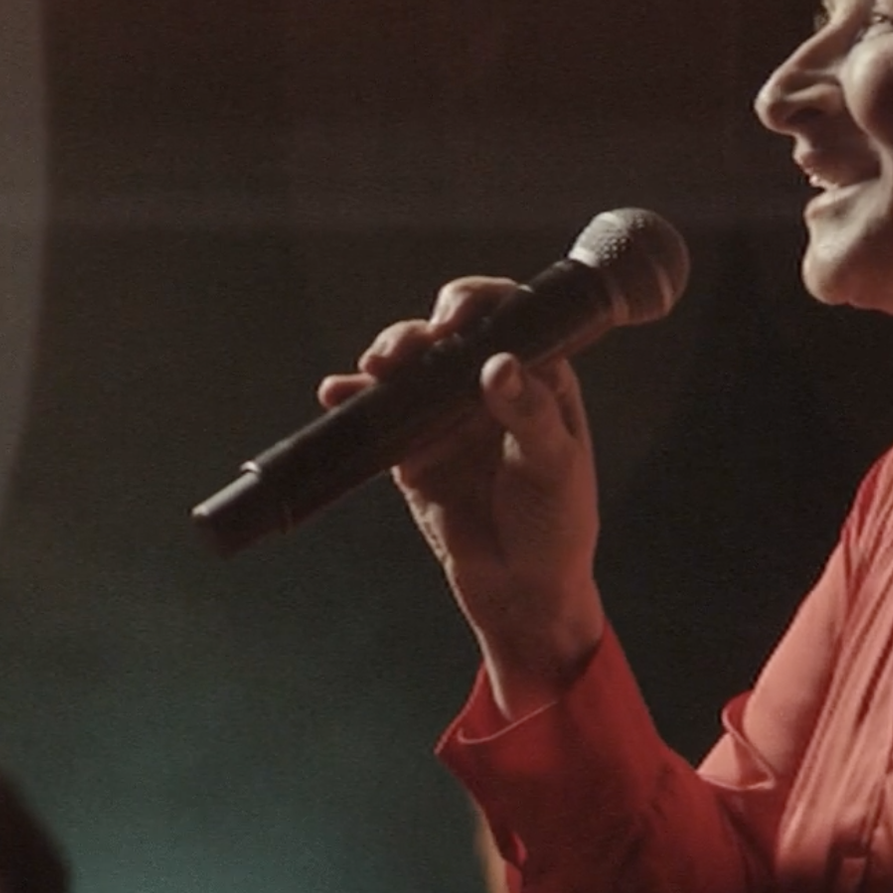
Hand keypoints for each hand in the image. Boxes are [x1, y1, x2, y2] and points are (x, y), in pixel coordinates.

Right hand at [318, 278, 607, 707]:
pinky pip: (379, 412)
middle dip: (420, 330)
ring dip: (387, 356)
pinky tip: (336, 393)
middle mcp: (491, 384)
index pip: (508, 314)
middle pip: (447, 332)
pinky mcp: (412, 446)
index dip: (478, 302)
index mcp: (539, 375)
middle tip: (404, 350)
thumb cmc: (556, 525)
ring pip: (410, 366)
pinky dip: (355, 399)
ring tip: (376, 369)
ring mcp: (448, 413)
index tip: (454, 320)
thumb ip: (529, 414)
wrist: (520, 590)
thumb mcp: (554, 467)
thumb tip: (498, 364)